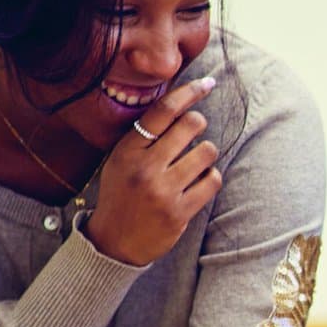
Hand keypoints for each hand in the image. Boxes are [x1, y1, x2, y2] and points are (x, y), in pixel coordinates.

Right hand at [85, 77, 222, 265]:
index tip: (207, 84)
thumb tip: (180, 104)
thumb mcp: (121, 160)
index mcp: (127, 150)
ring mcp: (163, 190)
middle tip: (195, 131)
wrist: (114, 242)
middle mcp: (144, 168)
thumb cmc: (123, 194)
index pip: (163, 111)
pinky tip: (199, 182)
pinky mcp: (180, 211)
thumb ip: (144, 136)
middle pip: (190, 125)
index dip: (189, 93)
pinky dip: (210, 177)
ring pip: (207, 151)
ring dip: (206, 153)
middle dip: (199, 123)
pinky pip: (212, 180)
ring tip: (196, 161)